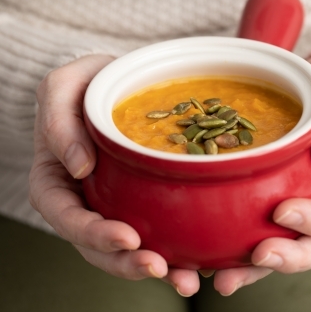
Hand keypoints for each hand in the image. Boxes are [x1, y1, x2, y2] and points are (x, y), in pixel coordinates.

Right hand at [28, 55, 200, 295]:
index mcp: (58, 181)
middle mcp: (86, 200)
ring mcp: (117, 204)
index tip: (126, 238)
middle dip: (127, 263)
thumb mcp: (63, 87)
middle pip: (99, 246)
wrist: (121, 82)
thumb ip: (58, 123)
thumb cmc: (86, 83)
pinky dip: (179, 247)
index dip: (92, 235)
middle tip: (159, 268)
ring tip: (187, 278)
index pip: (66, 217)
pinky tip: (202, 259)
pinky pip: (159, 229)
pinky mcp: (147, 200)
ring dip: (157, 267)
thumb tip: (78, 167)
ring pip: (131, 247)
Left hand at [210, 53, 310, 294]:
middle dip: (291, 257)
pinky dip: (240, 253)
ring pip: (290, 250)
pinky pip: (264, 235)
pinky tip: (214, 261)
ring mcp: (310, 212)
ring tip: (225, 278)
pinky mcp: (281, 208)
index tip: (285, 211)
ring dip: (258, 269)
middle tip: (258, 254)